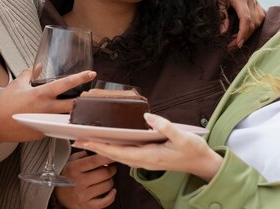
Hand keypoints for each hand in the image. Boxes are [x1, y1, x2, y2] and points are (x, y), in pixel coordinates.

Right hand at [0, 69, 95, 144]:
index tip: (91, 74)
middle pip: (73, 104)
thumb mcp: (17, 84)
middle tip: (90, 96)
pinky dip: (58, 121)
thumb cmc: (3, 104)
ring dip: (72, 112)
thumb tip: (38, 67)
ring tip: (77, 107)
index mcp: (42, 94)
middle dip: (84, 101)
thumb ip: (30, 74)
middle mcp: (47, 109)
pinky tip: (58, 118)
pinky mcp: (42, 133)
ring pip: (67, 117)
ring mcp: (46, 122)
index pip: (66, 84)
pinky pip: (55, 126)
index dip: (81, 78)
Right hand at [55, 151, 116, 208]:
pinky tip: (111, 191)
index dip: (107, 157)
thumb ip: (85, 153)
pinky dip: (111, 195)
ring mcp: (83, 195)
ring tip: (106, 178)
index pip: (95, 160)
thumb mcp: (72, 161)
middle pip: (105, 173)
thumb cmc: (68, 177)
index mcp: (75, 168)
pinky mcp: (87, 206)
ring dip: (110, 181)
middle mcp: (79, 182)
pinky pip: (106, 201)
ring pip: (107, 185)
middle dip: (112, 168)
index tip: (114, 154)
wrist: (59, 197)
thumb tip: (100, 148)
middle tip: (111, 167)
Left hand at [74, 113, 221, 181]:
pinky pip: (126, 153)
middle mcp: (144, 160)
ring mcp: (145, 160)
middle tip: (77, 139)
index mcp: (150, 156)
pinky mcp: (148, 156)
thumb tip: (147, 117)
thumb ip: (165, 126)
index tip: (86, 141)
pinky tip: (108, 141)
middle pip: (114, 155)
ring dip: (102, 147)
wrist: (202, 163)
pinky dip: (114, 147)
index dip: (101, 146)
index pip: (119, 152)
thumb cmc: (194, 150)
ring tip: (87, 139)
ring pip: (119, 155)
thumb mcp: (183, 137)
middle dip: (95, 147)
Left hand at [215, 0, 264, 47]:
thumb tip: (223, 32)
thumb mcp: (217, 0)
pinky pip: (260, 17)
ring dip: (249, 32)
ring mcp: (255, 1)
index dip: (243, 33)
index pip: (246, 18)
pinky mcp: (256, 3)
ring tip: (236, 40)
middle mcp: (251, 0)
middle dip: (244, 36)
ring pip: (259, 21)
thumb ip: (221, 16)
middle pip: (253, 22)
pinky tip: (245, 32)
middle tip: (231, 46)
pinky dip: (254, 26)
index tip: (238, 44)